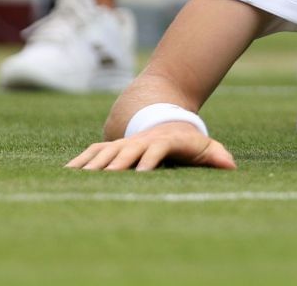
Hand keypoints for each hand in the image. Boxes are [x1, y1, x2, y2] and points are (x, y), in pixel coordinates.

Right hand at [66, 123, 235, 171]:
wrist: (162, 113)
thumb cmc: (185, 139)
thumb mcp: (202, 146)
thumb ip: (215, 155)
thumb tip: (232, 166)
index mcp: (161, 143)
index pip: (154, 151)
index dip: (148, 161)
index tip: (141, 175)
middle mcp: (138, 142)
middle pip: (124, 154)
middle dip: (113, 167)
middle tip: (102, 183)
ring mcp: (121, 143)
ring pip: (103, 153)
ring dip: (91, 167)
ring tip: (76, 182)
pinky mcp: (108, 147)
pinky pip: (90, 154)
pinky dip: (78, 164)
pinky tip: (64, 176)